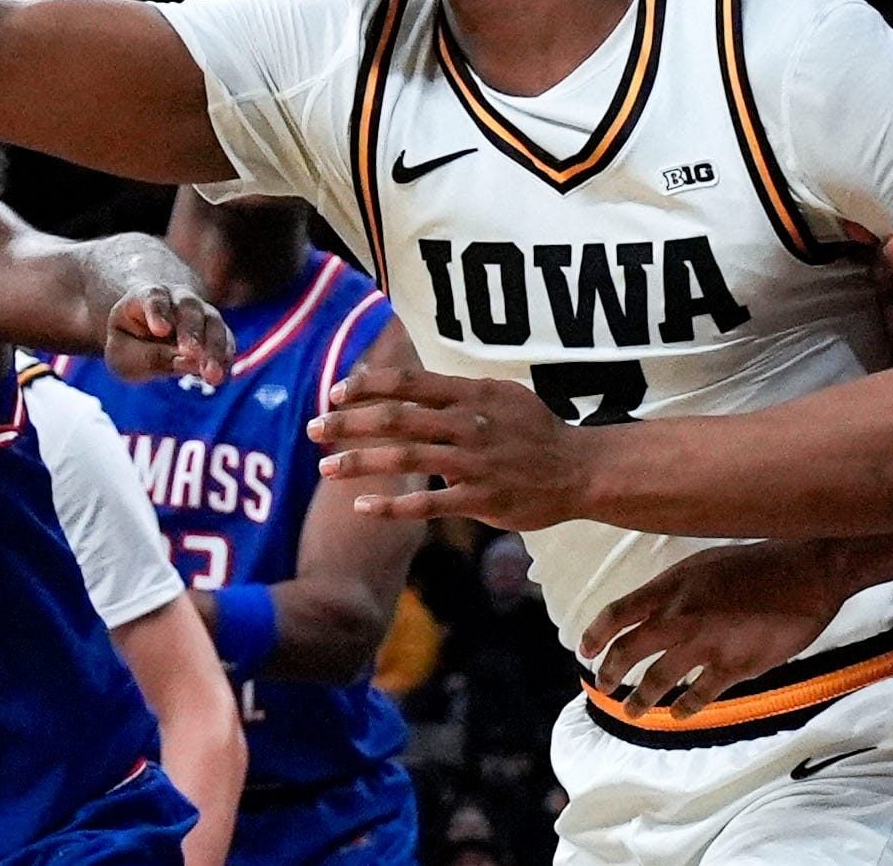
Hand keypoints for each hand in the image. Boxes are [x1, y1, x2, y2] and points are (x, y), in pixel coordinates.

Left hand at [105, 286, 232, 385]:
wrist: (143, 332)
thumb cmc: (128, 341)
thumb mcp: (122, 354)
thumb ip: (149, 356)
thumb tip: (186, 361)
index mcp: (145, 296)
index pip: (154, 298)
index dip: (158, 312)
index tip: (160, 330)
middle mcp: (177, 299)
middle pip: (188, 307)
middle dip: (192, 331)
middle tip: (191, 353)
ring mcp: (199, 312)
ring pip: (212, 323)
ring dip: (215, 349)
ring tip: (213, 375)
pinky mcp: (214, 331)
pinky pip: (225, 340)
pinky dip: (225, 358)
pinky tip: (222, 376)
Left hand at [309, 368, 590, 531]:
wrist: (580, 469)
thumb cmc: (536, 430)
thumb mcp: (500, 395)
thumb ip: (457, 393)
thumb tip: (413, 387)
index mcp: (470, 395)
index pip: (408, 383)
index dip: (368, 386)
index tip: (335, 392)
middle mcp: (467, 424)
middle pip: (396, 418)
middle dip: (349, 423)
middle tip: (312, 428)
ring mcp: (473, 462)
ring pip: (405, 459)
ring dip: (361, 462)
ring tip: (325, 468)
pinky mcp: (480, 497)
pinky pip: (428, 502)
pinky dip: (392, 505)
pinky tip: (362, 508)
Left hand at [576, 540, 848, 717]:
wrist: (806, 572)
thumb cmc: (756, 562)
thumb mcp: (702, 564)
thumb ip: (675, 590)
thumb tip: (653, 611)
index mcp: (671, 586)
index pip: (617, 613)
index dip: (595, 635)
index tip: (585, 651)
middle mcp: (680, 615)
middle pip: (628, 652)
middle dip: (610, 674)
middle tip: (603, 686)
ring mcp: (706, 644)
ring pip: (658, 680)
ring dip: (640, 700)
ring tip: (632, 711)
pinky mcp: (735, 666)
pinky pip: (699, 696)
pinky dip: (685, 709)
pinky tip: (679, 715)